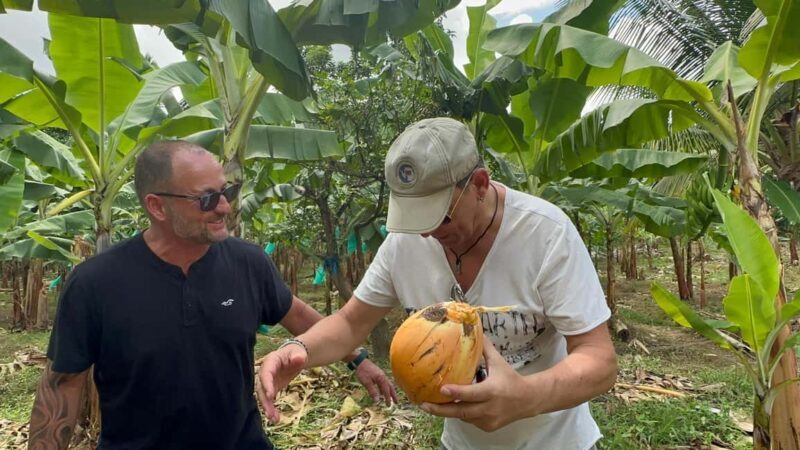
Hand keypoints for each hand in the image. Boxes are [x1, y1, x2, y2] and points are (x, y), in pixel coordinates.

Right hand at [257, 344, 307, 423]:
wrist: (295, 357)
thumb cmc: (296, 354)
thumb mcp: (299, 353)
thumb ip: (298, 356)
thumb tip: (299, 359)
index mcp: (271, 361)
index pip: (266, 373)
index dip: (267, 384)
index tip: (270, 395)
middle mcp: (265, 372)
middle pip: (261, 387)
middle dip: (265, 400)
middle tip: (270, 413)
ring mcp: (267, 381)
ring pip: (263, 396)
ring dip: (267, 408)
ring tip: (274, 419)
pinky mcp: (271, 388)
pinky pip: (269, 399)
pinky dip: (271, 408)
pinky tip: (275, 418)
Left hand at [354, 359, 398, 404]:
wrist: (360, 361)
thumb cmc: (363, 371)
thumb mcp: (367, 382)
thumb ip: (372, 391)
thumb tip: (377, 401)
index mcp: (381, 378)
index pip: (386, 390)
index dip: (388, 398)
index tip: (389, 405)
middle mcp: (383, 376)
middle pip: (390, 387)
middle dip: (393, 395)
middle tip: (397, 402)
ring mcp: (381, 375)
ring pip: (387, 384)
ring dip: (389, 391)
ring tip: (391, 398)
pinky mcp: (378, 374)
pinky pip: (383, 382)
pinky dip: (384, 388)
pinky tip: (381, 392)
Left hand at [420, 336, 539, 431]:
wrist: (529, 400)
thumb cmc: (511, 379)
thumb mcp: (498, 362)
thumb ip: (485, 348)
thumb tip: (474, 328)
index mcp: (491, 391)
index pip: (471, 394)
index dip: (456, 392)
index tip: (442, 389)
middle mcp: (489, 408)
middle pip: (461, 411)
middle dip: (440, 409)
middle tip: (423, 404)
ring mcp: (488, 420)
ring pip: (463, 416)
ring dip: (449, 410)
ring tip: (431, 404)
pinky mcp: (488, 427)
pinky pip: (469, 420)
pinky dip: (462, 413)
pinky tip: (455, 405)